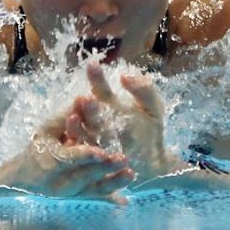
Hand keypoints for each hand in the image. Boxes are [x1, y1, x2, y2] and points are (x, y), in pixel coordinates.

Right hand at [0, 99, 134, 201]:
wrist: (22, 180)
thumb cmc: (37, 149)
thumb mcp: (46, 131)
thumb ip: (64, 117)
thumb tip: (82, 98)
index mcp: (50, 162)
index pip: (69, 159)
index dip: (85, 156)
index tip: (102, 153)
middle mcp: (60, 182)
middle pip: (84, 176)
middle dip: (103, 168)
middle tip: (123, 159)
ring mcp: (71, 194)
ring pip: (93, 190)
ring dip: (113, 184)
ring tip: (131, 174)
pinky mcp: (80, 199)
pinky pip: (97, 200)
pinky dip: (110, 200)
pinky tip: (125, 201)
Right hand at [85, 62, 182, 179]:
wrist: (155, 164)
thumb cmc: (151, 133)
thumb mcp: (153, 108)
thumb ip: (144, 90)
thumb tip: (125, 76)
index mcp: (109, 106)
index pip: (99, 90)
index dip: (96, 78)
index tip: (92, 65)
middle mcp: (97, 122)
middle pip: (88, 112)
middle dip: (86, 106)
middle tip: (84, 97)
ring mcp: (93, 141)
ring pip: (81, 133)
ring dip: (77, 127)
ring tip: (74, 117)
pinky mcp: (94, 161)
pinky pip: (86, 157)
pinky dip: (84, 152)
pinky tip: (88, 148)